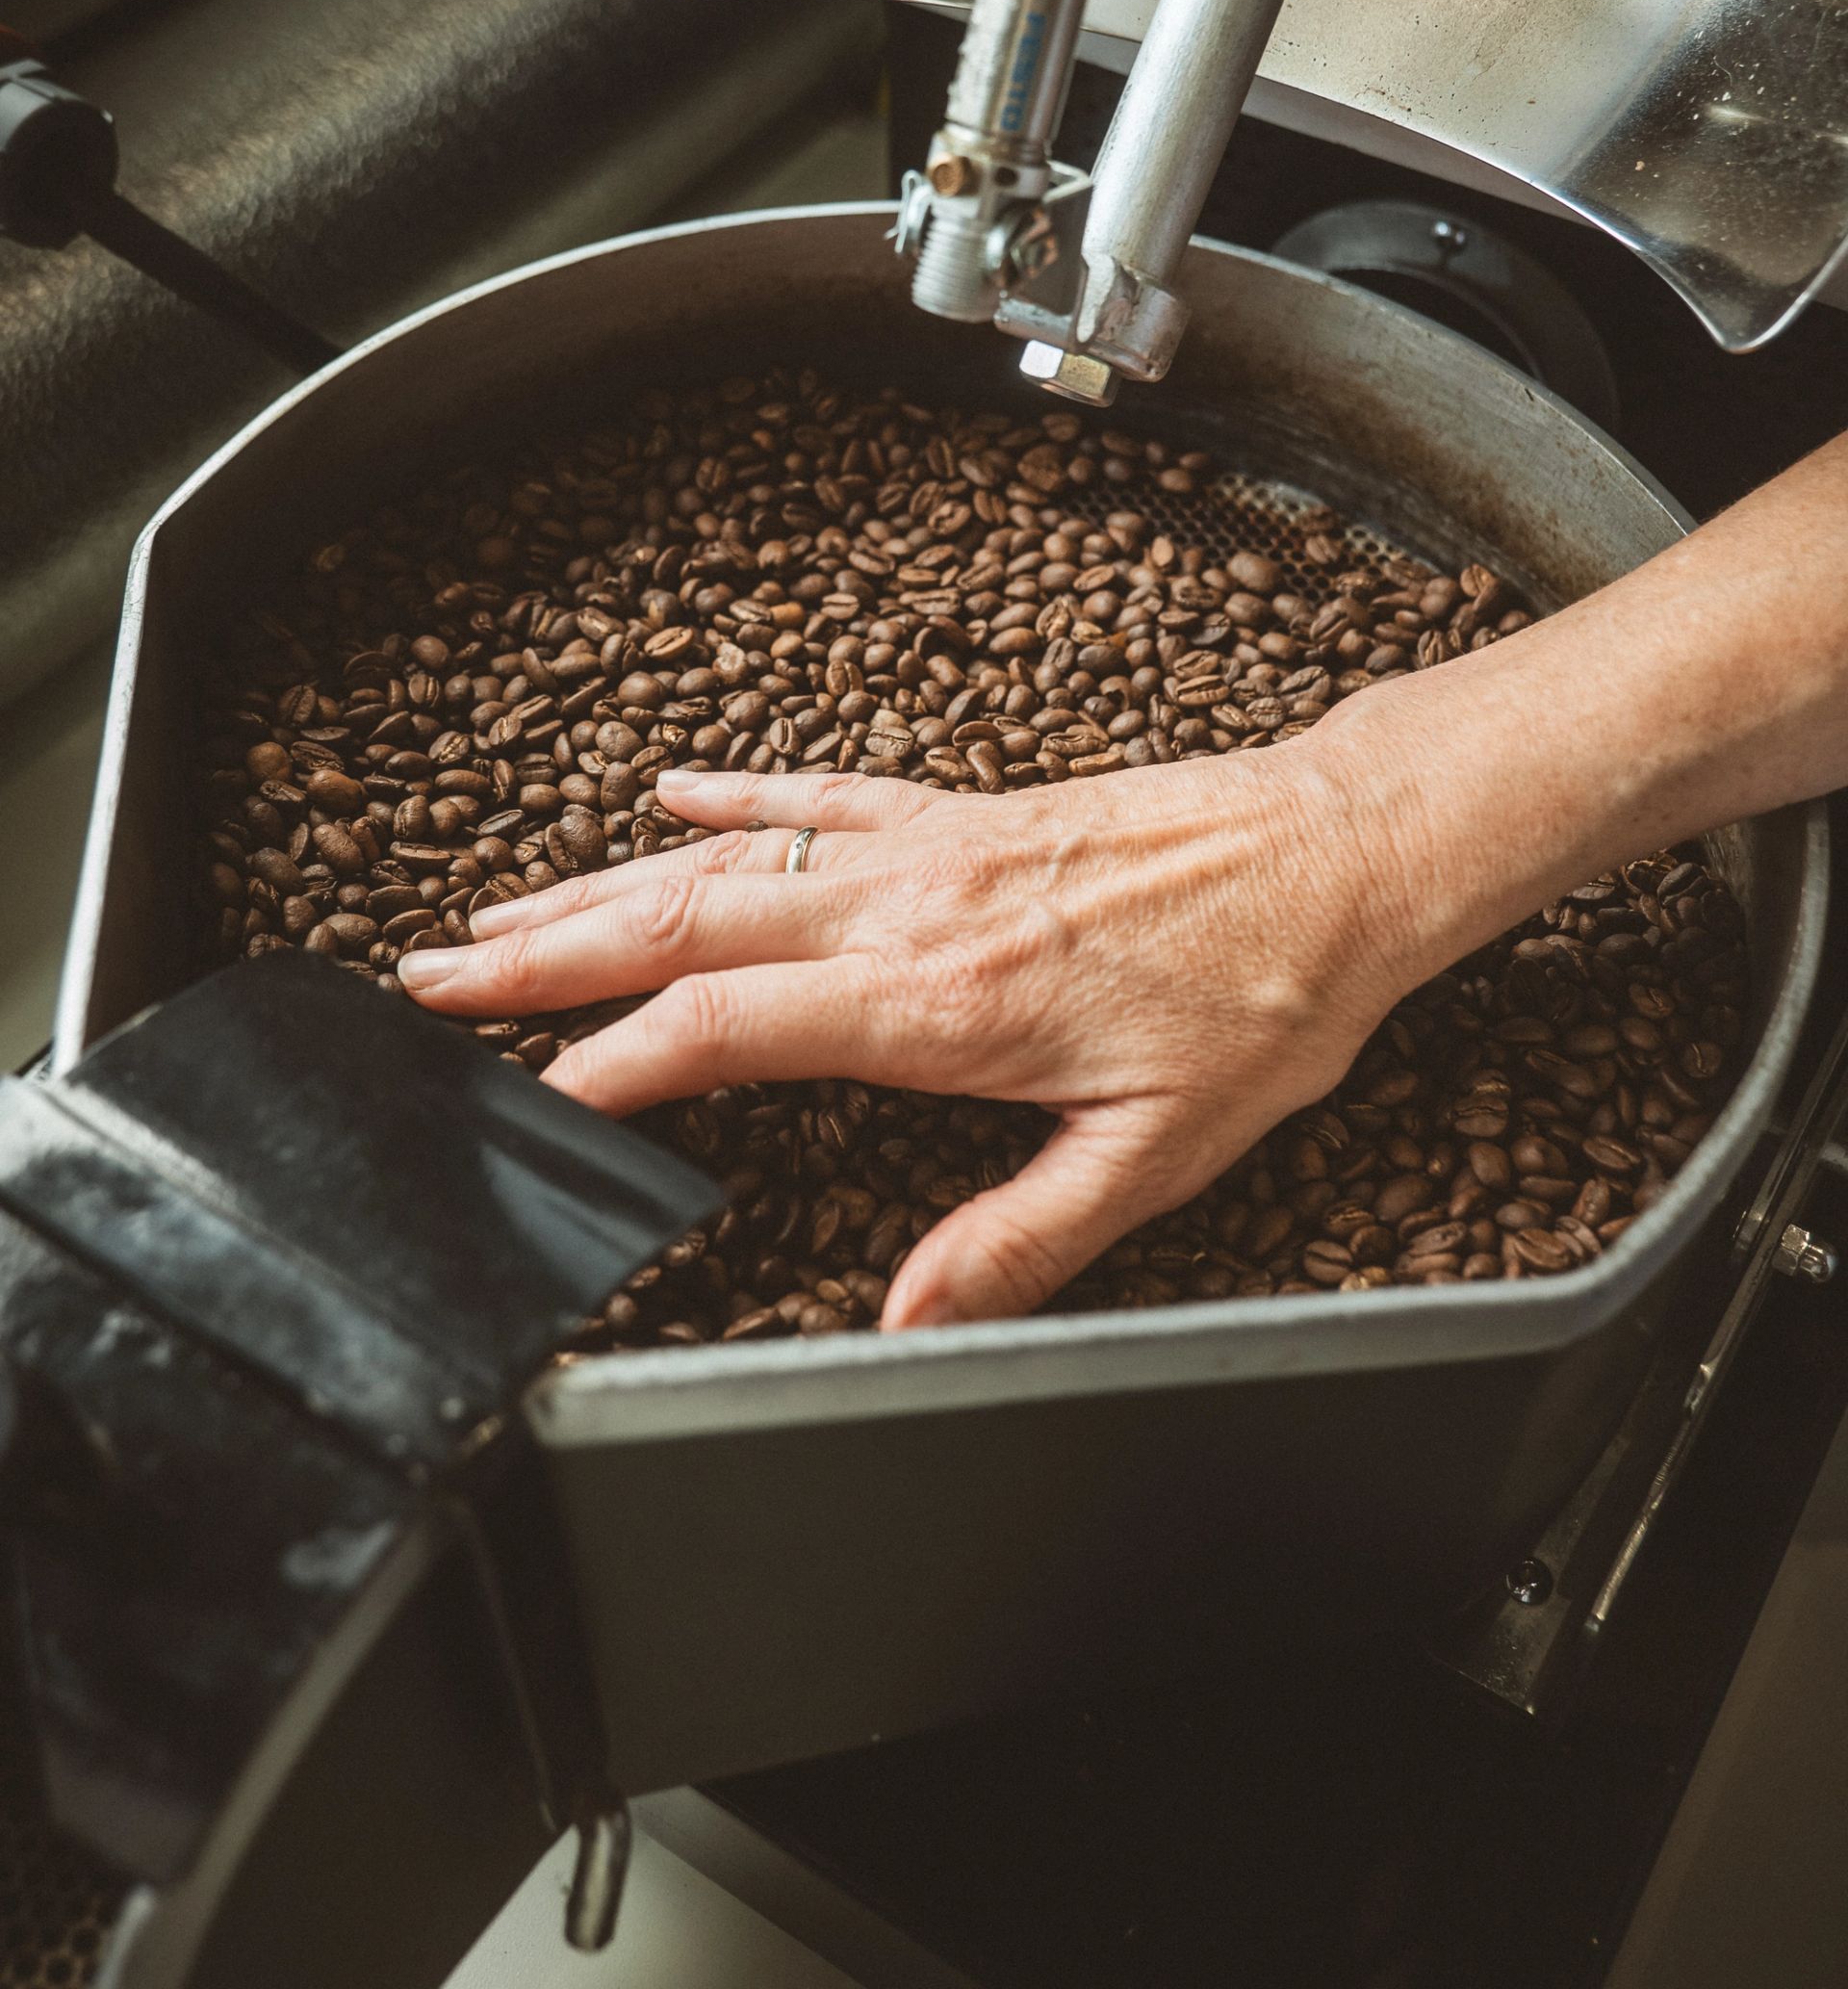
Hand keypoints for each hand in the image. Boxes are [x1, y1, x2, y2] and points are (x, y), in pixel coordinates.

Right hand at [397, 732, 1442, 1328]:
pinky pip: (820, 793)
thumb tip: (910, 1316)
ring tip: (498, 910)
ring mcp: (929, 847)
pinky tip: (665, 796)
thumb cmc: (1263, 999)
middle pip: (684, 926)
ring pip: (728, 860)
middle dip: (545, 957)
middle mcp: (910, 909)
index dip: (607, 1067)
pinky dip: (732, 796)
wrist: (1339, 853)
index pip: (724, 1029)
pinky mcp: (963, 811)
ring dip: (601, 884)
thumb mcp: (1158, 1153)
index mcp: (939, 1002)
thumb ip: (1021, 1239)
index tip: (519, 1100)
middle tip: (430, 979)